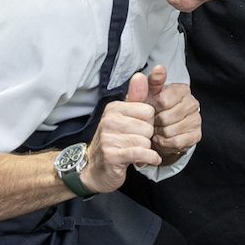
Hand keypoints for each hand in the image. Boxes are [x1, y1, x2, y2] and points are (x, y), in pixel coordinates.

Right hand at [84, 73, 159, 192]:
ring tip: (135, 151)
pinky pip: (141, 153)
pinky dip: (149, 159)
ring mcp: (108, 138)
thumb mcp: (125, 117)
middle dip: (147, 138)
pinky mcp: (112, 156)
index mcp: (113, 108)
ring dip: (146, 150)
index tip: (139, 129)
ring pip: (145, 141)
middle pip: (148, 127)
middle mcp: (109, 120)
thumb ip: (135, 97)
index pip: (148, 111)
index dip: (148, 123)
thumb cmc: (114, 142)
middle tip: (136, 142)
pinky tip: (146, 161)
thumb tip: (140, 75)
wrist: (94, 170)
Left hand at [144, 65, 198, 163]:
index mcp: (182, 89)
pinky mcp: (196, 135)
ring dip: (159, 134)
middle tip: (151, 122)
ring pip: (171, 131)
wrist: (157, 130)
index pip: (163, 101)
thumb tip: (159, 68)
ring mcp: (196, 120)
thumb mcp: (148, 94)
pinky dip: (165, 143)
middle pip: (166, 118)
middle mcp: (192, 103)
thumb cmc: (151, 109)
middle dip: (154, 123)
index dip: (152, 108)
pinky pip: (177, 142)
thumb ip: (152, 82)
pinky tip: (161, 139)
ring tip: (156, 130)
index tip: (149, 109)